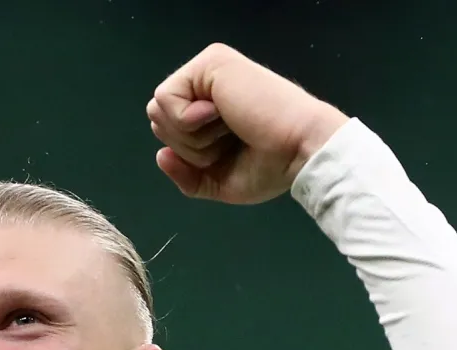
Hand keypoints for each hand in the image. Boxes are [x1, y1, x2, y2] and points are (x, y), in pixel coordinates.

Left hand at [146, 43, 349, 203]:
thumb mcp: (218, 180)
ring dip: (191, 135)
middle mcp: (206, 83)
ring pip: (158, 110)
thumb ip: (186, 174)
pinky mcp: (210, 62)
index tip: (227, 151)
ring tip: (229, 127)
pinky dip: (188, 121)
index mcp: (209, 106)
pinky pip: (166, 98)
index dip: (188, 154)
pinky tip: (222, 113)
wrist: (299, 151)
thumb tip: (160, 155)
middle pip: (157, 119)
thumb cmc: (269, 166)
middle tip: (229, 139)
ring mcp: (208, 69)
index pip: (166, 129)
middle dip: (187, 145)